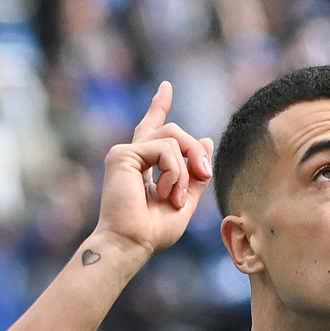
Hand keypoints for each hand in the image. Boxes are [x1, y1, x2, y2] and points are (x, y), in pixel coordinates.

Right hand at [97, 81, 213, 258]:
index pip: (153, 128)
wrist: (132, 244)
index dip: (159, 107)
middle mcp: (133, 154)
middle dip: (195, 152)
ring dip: (184, 170)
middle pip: (174, 132)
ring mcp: (126, 152)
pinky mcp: (123, 154)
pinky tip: (166, 193)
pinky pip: (165, 148)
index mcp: (144, 164)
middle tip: (204, 174)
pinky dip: (174, 172)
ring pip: (173, 137)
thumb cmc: (154, 231)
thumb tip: (206, 140)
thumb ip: (195, 174)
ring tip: (176, 197)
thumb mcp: (186, 201)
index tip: (166, 87)